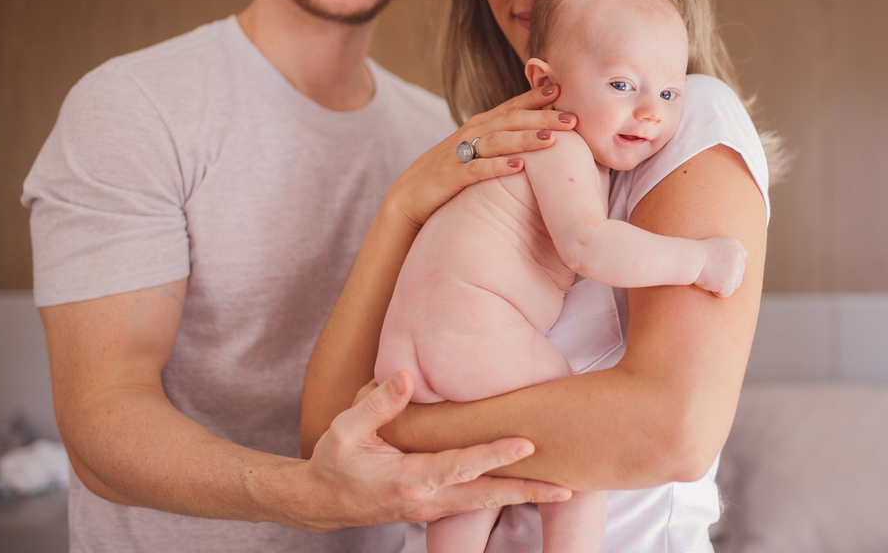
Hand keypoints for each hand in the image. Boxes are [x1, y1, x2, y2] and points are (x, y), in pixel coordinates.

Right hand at [296, 372, 570, 531]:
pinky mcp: (433, 509)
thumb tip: (407, 377)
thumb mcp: (347, 428)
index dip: (494, 456)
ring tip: (562, 489)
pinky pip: (474, 504)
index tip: (526, 444)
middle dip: (527, 492)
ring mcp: (431, 509)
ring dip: (522, 497)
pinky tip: (527, 487)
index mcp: (408, 479)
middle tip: (567, 486)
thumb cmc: (334, 461)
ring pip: (485, 504)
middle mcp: (426, 500)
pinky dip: (502, 497)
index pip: (460, 466)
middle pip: (485, 497)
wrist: (320, 501)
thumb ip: (380, 403)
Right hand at [387, 84, 575, 227]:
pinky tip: (519, 167)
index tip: (562, 87)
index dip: (536, 96)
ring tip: (551, 139)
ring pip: (497, 141)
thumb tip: (541, 128)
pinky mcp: (450, 177)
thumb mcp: (478, 147)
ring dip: (525, 139)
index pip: (513, 105)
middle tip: (572, 118)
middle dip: (542, 117)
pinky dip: (497, 167)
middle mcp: (471, 134)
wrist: (409, 194)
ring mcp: (459, 154)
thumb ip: (504, 134)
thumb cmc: (451, 170)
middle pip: (510, 120)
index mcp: (481, 125)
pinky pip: (476, 170)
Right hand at [694, 237, 747, 296]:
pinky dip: (718, 292)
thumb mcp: (713, 247)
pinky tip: (708, 283)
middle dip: (728, 275)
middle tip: (712, 273)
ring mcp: (735, 269)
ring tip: (710, 278)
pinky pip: (727, 293)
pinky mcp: (730, 282)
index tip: (722, 265)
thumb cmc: (694, 255)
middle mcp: (738, 256)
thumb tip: (731, 267)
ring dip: (723, 284)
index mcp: (734, 245)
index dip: (733, 263)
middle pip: (739, 272)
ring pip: (735, 283)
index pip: (742, 255)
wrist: (689, 260)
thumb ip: (726, 253)